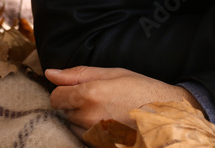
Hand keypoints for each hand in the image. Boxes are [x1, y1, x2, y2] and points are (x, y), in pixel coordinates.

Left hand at [46, 66, 202, 132]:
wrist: (164, 115)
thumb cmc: (142, 90)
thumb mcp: (114, 73)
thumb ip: (79, 73)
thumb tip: (51, 73)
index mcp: (89, 94)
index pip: (55, 96)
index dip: (65, 90)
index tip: (79, 88)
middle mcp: (87, 116)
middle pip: (64, 110)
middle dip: (77, 104)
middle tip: (102, 98)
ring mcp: (92, 133)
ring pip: (73, 124)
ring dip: (83, 117)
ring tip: (108, 110)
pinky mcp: (97, 143)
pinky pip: (83, 135)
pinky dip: (92, 129)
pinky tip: (110, 121)